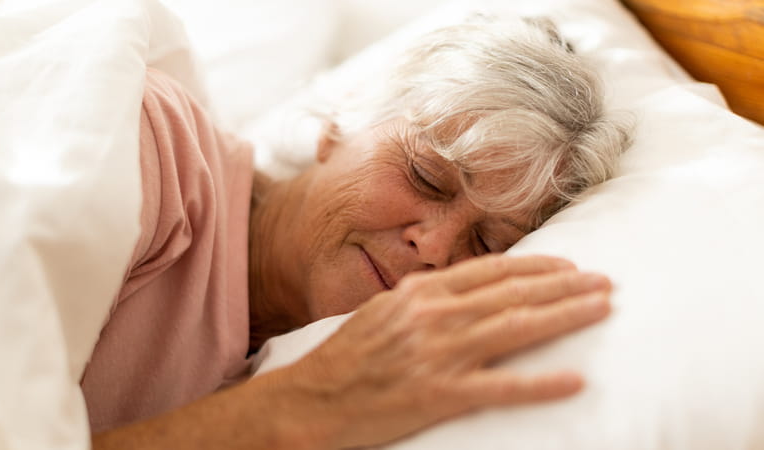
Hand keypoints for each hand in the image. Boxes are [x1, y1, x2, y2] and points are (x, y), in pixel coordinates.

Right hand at [282, 254, 611, 448]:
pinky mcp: (440, 394)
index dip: (536, 266)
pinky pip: (502, 387)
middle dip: (565, 286)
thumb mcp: (383, 312)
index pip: (492, 271)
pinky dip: (541, 383)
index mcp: (421, 292)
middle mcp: (435, 315)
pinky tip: (574, 380)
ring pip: (516, 328)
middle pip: (513, 293)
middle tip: (606, 282)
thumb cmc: (346, 356)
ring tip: (602, 309)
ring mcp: (439, 354)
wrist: (312, 398)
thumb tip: (462, 291)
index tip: (569, 266)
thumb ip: (424, 299)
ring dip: (565, 316)